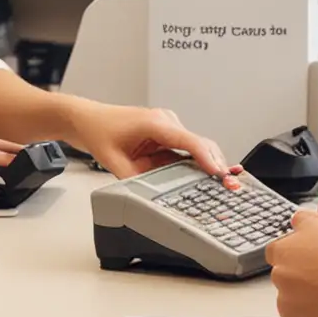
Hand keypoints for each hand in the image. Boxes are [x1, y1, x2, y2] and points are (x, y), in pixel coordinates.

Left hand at [67, 100, 240, 188]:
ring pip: (196, 146)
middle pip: (200, 143)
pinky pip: (186, 149)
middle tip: (230, 185)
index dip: (208, 159)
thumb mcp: (115, 163)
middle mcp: (166, 121)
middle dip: (217, 164)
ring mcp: (167, 126)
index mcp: (156, 123)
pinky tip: (207, 175)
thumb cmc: (99, 132)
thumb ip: (136, 180)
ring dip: (208, 164)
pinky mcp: (165, 134)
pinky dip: (197, 162)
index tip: (220, 174)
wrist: (87, 119)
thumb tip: (153, 197)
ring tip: (224, 183)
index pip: (190, 141)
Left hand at [267, 211, 317, 316]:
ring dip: (298, 286)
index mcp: (305, 224)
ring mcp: (284, 279)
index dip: (307, 238)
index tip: (314, 248)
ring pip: (285, 282)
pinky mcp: (286, 307)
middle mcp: (288, 249)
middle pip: (282, 254)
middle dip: (297, 262)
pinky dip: (302, 309)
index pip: (296, 225)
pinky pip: (289, 307)